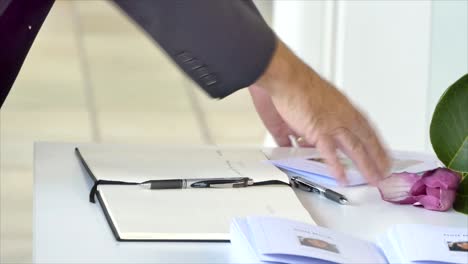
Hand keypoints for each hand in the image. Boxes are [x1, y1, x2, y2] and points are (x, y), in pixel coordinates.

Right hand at [253, 39, 389, 184]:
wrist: (285, 76)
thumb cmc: (293, 83)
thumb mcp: (305, 105)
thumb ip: (302, 127)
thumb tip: (293, 141)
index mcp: (341, 106)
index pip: (365, 127)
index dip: (375, 142)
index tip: (382, 152)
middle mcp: (341, 114)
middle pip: (365, 139)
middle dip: (377, 157)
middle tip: (385, 171)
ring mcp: (332, 122)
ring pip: (355, 148)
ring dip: (366, 165)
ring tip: (373, 178)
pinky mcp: (318, 130)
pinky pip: (330, 153)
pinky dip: (336, 167)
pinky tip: (342, 178)